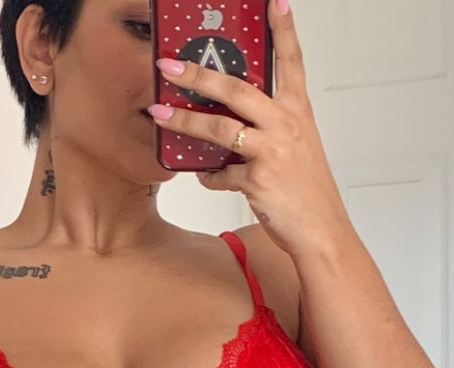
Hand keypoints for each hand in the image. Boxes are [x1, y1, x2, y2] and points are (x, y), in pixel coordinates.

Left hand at [149, 0, 353, 258]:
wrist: (322, 231)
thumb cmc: (308, 192)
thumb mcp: (298, 149)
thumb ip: (271, 129)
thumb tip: (233, 122)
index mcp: (298, 113)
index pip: (291, 62)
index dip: (283, 31)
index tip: (274, 3)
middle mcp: (285, 125)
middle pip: (237, 90)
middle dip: (199, 75)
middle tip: (170, 65)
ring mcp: (271, 152)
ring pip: (219, 129)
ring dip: (185, 121)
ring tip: (160, 113)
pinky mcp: (257, 180)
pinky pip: (220, 175)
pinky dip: (209, 178)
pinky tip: (206, 177)